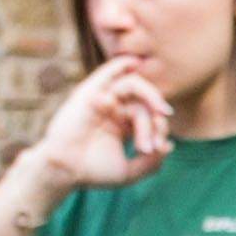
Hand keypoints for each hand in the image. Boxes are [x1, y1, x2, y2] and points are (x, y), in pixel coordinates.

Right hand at [24, 56, 170, 197]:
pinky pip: (109, 72)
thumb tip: (169, 145)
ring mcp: (102, 99)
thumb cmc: (93, 172)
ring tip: (160, 113)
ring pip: (133, 85)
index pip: (148, 116)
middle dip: (154, 124)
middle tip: (152, 145)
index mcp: (121, 123)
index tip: (156, 149)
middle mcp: (112, 108)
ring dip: (151, 97)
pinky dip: (122, 64)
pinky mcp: (90, 93)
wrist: (66, 170)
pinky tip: (135, 62)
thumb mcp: (129, 172)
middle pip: (143, 104)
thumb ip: (152, 162)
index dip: (159, 130)